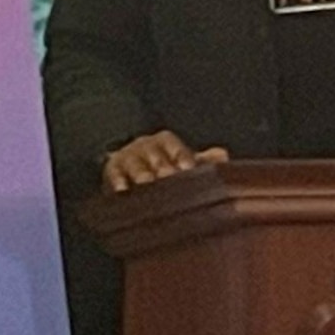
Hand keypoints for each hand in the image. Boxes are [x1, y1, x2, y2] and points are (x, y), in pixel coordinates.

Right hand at [101, 131, 229, 193]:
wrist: (128, 165)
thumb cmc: (162, 165)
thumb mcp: (182, 161)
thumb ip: (203, 161)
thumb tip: (223, 156)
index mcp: (166, 142)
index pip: (176, 147)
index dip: (183, 157)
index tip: (189, 169)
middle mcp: (147, 146)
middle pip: (156, 157)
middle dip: (163, 169)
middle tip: (170, 180)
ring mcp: (128, 157)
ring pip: (136, 166)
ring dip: (142, 175)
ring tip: (148, 185)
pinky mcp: (112, 170)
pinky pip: (114, 175)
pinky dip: (118, 183)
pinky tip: (123, 191)